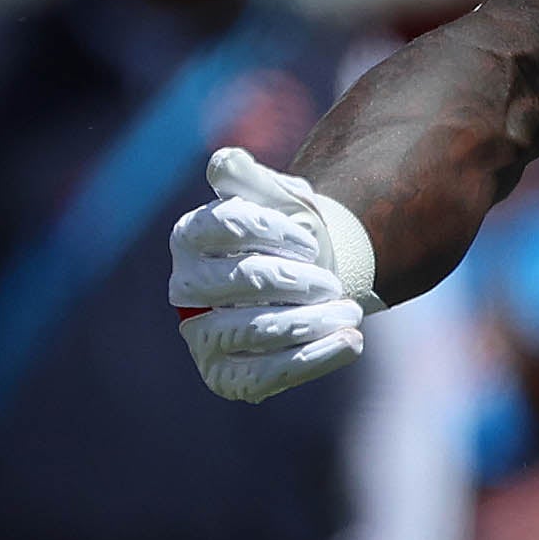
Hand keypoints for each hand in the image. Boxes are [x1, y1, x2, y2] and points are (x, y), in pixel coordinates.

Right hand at [171, 145, 378, 402]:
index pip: (226, 225)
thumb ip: (251, 177)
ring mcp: (203, 336)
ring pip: (253, 330)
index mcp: (191, 236)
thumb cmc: (290, 236)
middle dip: (295, 281)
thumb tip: (226, 163)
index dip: (274, 230)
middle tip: (333, 282)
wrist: (314, 282)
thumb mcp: (277, 197)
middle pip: (240, 281)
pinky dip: (314, 359)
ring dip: (311, 320)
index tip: (311, 242)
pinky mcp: (227, 376)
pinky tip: (352, 341)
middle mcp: (186, 288)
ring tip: (352, 310)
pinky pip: (265, 376)